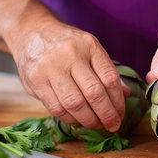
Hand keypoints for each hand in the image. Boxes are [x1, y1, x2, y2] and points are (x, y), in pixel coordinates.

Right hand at [9, 21, 125, 131]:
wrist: (32, 32)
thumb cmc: (66, 45)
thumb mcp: (89, 49)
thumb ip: (106, 71)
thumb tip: (126, 94)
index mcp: (89, 45)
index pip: (110, 78)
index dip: (118, 101)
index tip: (120, 113)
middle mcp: (70, 54)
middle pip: (94, 93)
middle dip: (106, 114)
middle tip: (113, 125)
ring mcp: (51, 67)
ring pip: (75, 103)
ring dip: (89, 120)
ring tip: (96, 124)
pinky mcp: (35, 80)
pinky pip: (57, 108)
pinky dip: (70, 118)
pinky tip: (78, 119)